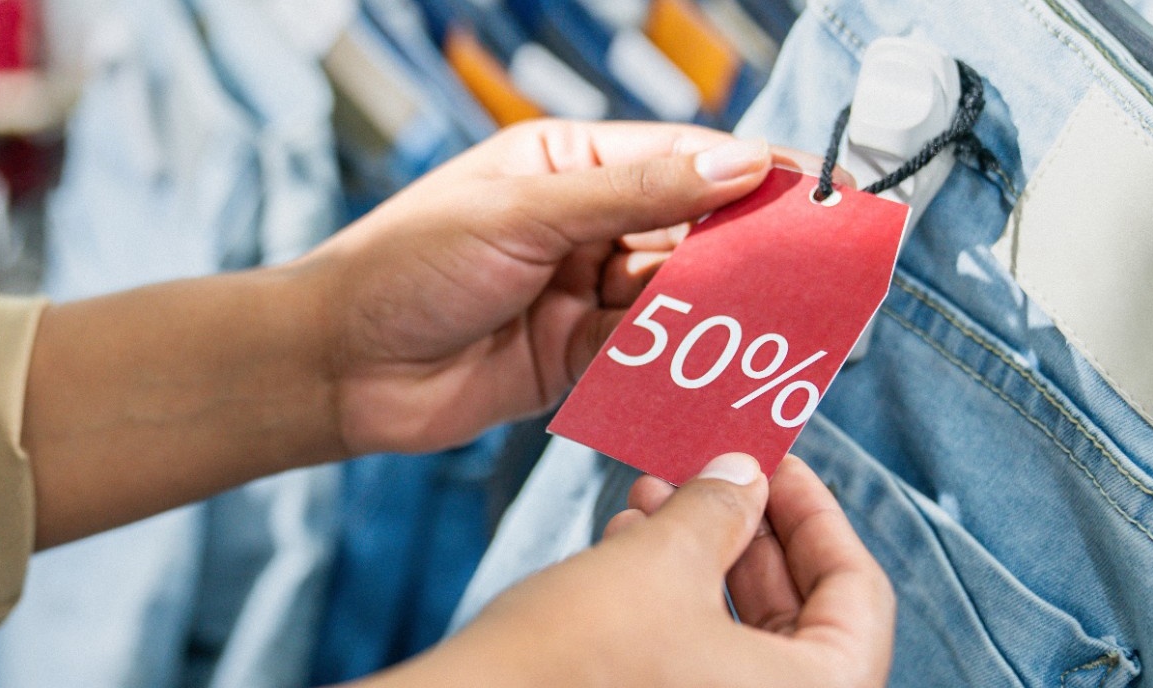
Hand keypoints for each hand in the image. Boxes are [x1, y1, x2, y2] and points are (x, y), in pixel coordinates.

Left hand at [302, 120, 831, 454]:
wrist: (335, 367)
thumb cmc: (404, 267)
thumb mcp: (522, 214)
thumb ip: (632, 194)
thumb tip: (734, 162)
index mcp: (566, 164)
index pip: (679, 160)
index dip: (750, 174)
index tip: (817, 191)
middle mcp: (581, 225)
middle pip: (690, 233)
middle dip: (746, 253)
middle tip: (815, 271)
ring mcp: (581, 295)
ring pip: (676, 300)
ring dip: (718, 314)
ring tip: (774, 325)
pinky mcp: (574, 363)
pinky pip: (645, 359)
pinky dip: (678, 364)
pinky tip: (716, 368)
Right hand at [364, 453, 894, 687]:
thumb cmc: (572, 663)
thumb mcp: (662, 560)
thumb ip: (722, 507)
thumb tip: (746, 473)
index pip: (859, 591)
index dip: (817, 512)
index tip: (779, 461)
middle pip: (803, 614)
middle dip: (748, 529)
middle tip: (716, 468)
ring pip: (742, 635)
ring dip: (702, 555)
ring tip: (652, 494)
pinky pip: (698, 660)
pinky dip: (674, 601)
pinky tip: (626, 542)